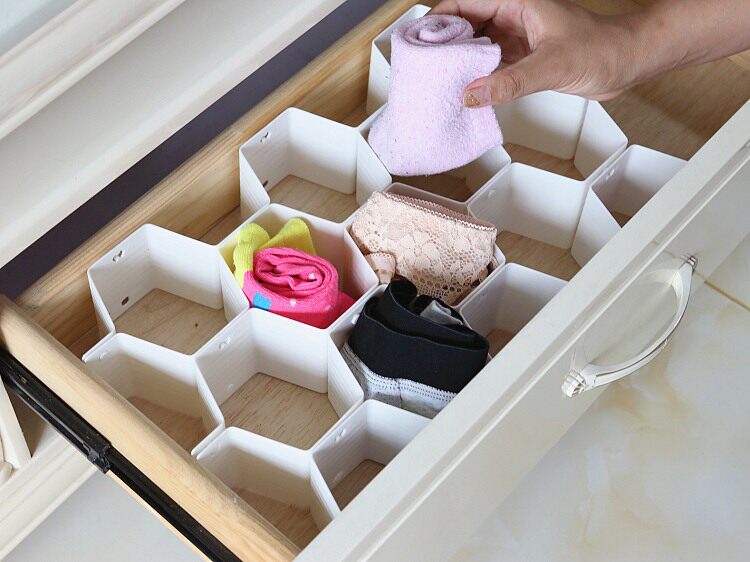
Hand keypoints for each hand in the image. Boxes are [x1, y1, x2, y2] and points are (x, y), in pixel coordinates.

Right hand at [431, 0, 643, 106]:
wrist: (628, 62)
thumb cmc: (603, 48)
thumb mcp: (552, 66)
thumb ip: (510, 83)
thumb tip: (472, 94)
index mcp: (518, 2)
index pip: (466, 3)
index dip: (439, 19)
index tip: (420, 40)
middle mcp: (514, 17)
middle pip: (465, 25)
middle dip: (444, 44)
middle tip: (424, 66)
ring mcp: (518, 38)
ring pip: (476, 47)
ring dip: (460, 63)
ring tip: (440, 81)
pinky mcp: (524, 59)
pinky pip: (491, 66)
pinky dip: (477, 78)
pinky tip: (467, 91)